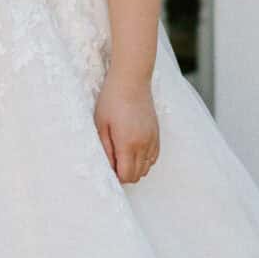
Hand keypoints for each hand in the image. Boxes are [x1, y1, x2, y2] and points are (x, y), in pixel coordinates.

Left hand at [95, 70, 158, 184]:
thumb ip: (105, 149)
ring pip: (146, 168)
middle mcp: (143, 144)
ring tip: (122, 155)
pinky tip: (133, 150)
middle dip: (124, 174)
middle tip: (113, 161)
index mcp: (128, 143)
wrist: (131, 81)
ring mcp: (152, 140)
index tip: (107, 167)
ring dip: (134, 167)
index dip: (116, 177)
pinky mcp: (157, 134)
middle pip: (137, 175)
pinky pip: (153, 158)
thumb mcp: (101, 125)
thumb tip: (108, 167)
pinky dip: (144, 160)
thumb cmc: (111, 101)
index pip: (126, 176)